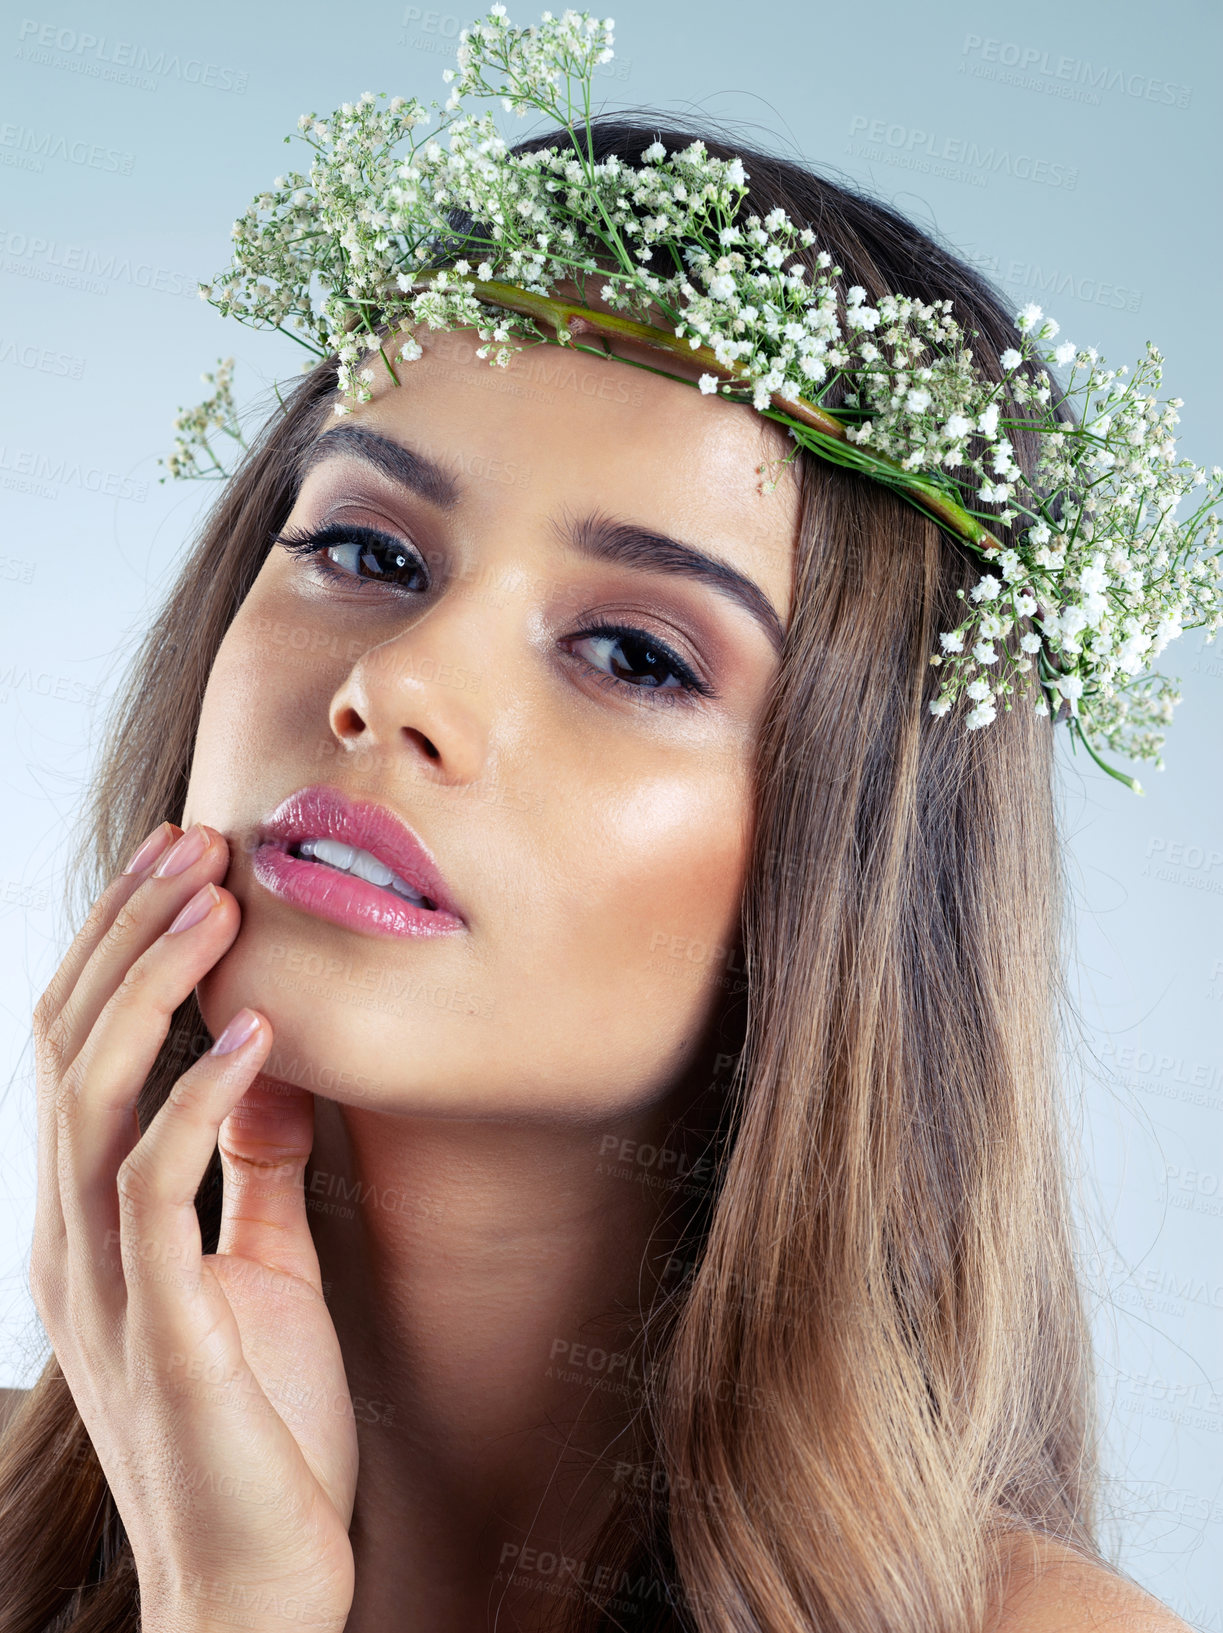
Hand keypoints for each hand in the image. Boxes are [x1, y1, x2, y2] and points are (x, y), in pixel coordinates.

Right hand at [31, 822, 357, 1632]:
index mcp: (93, 1216)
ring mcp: (104, 1284)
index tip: (188, 866)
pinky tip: (256, 1036)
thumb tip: (268, 1066)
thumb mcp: (260, 1266)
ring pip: (94, 1095)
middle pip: (71, 1046)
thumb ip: (250, 1169)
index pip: (82, 1050)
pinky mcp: (160, 1329)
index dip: (123, 951)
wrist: (256, 1582)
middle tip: (197, 843)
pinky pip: (156, 1188)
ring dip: (155, 987)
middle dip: (129, 936)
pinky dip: (200, 1100)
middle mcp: (72, 1237)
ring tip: (219, 905)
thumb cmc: (263, 1423)